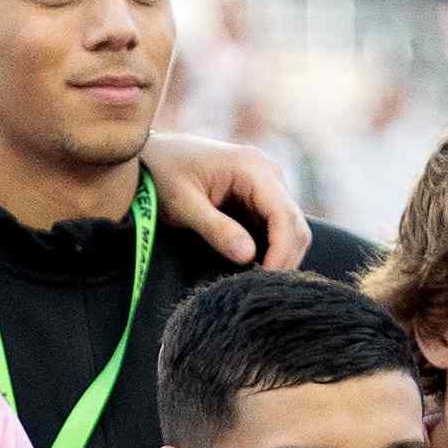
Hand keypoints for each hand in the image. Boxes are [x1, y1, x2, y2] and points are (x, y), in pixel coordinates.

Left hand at [144, 132, 312, 271]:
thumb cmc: (161, 175)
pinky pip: (276, 230)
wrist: (152, 157)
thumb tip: (249, 256)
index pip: (285, 216)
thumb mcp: (183, 204)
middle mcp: (268, 173)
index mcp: (253, 167)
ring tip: (254, 282)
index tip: (264, 282)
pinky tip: (251, 269)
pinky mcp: (259, 200)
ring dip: (278, 258)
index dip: (281, 253)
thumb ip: (216, 229)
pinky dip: (269, 252)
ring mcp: (266, 186)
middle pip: (295, 226)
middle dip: (283, 260)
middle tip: (260, 291)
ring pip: (290, 231)